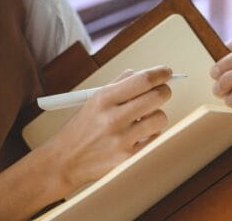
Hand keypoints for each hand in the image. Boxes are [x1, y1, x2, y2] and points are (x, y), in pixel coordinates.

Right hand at [39, 66, 172, 197]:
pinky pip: (155, 139)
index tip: (166, 72)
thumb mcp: (94, 99)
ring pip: (160, 118)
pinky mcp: (128, 158)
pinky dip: (151, 135)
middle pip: (157, 97)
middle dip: (163, 91)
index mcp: (104, 99)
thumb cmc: (81, 128)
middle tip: (161, 92)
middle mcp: (113, 118)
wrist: (65, 161)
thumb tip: (141, 73)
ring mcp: (122, 140)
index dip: (160, 73)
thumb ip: (119, 84)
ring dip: (157, 115)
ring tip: (144, 118)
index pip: (142, 80)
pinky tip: (139, 134)